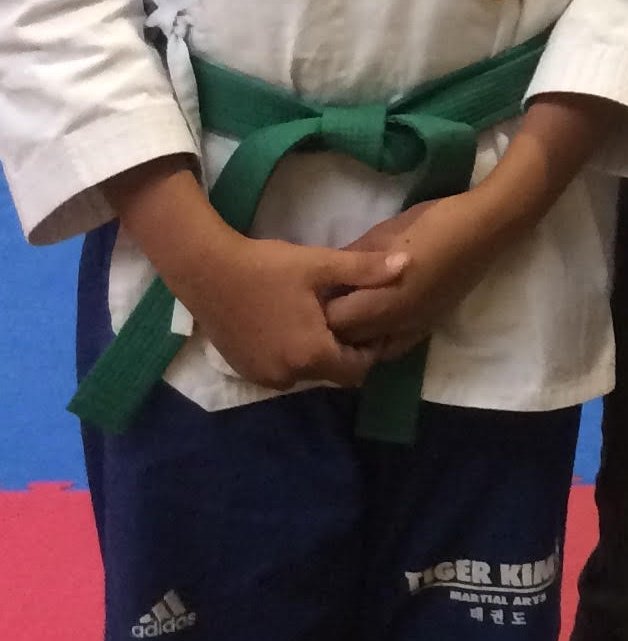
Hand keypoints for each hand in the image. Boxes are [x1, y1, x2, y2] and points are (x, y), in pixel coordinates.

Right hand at [183, 236, 410, 391]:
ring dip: (318, 353)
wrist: (205, 270)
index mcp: (311, 354)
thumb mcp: (320, 264)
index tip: (372, 323)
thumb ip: (365, 270)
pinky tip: (293, 324)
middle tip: (349, 317)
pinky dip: (293, 355)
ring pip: (307, 373)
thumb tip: (409, 263)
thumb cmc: (266, 267)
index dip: (370, 350)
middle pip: (332, 373)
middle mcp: (287, 376)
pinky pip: (282, 370)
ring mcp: (262, 376)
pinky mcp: (244, 370)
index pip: (357, 370)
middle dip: (346, 351)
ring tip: (321, 318)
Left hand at [321, 92, 621, 358]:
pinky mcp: (429, 324)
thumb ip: (352, 258)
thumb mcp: (382, 233)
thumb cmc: (432, 223)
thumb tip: (326, 273)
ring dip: (356, 336)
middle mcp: (396, 323)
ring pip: (371, 348)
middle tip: (324, 301)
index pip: (333, 320)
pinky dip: (379, 339)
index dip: (316, 307)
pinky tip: (376, 319)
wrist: (484, 228)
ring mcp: (415, 327)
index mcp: (381, 299)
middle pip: (349, 340)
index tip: (308, 290)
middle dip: (332, 325)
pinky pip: (394, 345)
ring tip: (349, 312)